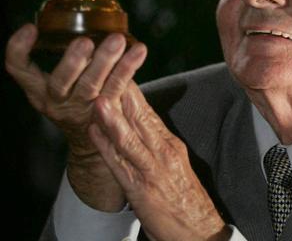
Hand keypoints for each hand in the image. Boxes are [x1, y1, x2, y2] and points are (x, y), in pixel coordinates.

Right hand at [5, 23, 147, 210]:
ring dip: (106, 61)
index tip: (31, 29)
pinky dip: (128, 67)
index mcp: (38, 89)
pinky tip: (139, 50)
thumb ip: (71, 56)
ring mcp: (82, 108)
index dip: (19, 49)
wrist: (95, 138)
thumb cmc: (80, 94)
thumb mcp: (65, 79)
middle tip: (84, 42)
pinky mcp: (107, 112)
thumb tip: (87, 16)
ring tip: (118, 40)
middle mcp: (56, 100)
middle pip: (59, 81)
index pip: (18, 68)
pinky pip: (118, 87)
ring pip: (91, 85)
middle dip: (72, 61)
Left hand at [89, 81, 229, 240]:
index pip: (148, 111)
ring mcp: (152, 169)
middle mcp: (163, 151)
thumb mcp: (175, 162)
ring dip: (113, 119)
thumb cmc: (183, 196)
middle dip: (124, 93)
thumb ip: (156, 142)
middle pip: (140, 117)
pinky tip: (94, 134)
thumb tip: (139, 120)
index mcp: (170, 143)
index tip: (121, 68)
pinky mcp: (141, 189)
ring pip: (130, 139)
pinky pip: (120, 165)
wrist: (197, 228)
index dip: (133, 89)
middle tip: (111, 70)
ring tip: (100, 100)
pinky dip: (106, 148)